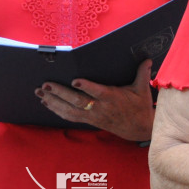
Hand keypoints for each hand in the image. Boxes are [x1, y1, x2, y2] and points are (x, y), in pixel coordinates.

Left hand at [36, 59, 155, 140]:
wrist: (138, 128)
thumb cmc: (140, 106)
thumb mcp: (143, 89)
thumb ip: (143, 73)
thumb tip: (148, 59)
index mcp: (112, 98)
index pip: (97, 93)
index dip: (86, 87)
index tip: (75, 80)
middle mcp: (100, 108)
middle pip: (77, 101)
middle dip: (60, 93)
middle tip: (46, 85)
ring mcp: (93, 116)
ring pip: (70, 110)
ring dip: (53, 102)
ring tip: (40, 93)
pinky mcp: (89, 121)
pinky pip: (70, 116)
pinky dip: (57, 110)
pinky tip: (47, 104)